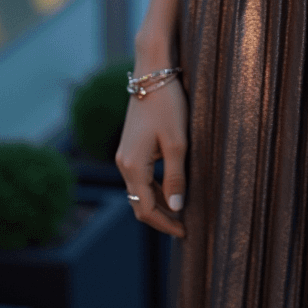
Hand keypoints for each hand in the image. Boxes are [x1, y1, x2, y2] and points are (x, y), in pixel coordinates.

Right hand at [114, 78, 187, 237]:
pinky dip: (154, 188)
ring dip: (158, 203)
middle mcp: (123, 164)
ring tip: (181, 212)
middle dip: (160, 217)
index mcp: (132, 166)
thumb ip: (176, 177)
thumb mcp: (177, 143)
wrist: (152, 74)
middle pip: (138, 203)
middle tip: (184, 227)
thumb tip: (176, 208)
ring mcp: (124, 155)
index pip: (145, 209)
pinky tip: (171, 190)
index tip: (185, 232)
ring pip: (139, 191)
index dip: (165, 224)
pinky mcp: (129, 148)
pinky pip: (140, 177)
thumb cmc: (167, 105)